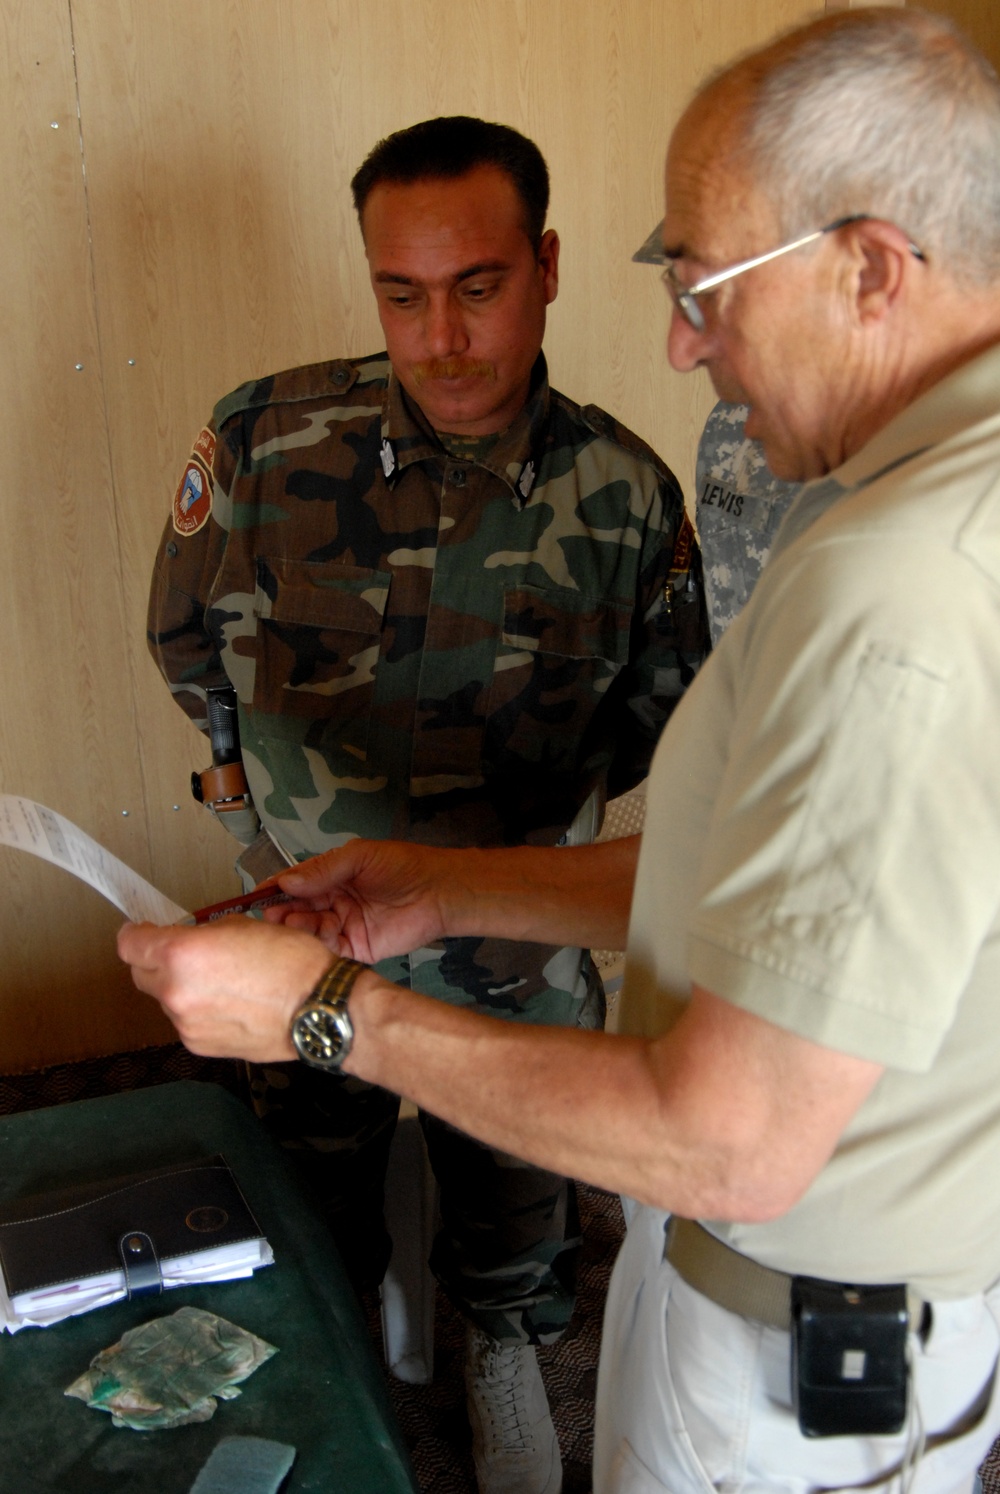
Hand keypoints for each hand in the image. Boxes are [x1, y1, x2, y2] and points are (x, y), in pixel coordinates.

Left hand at [117, 918, 331, 1060]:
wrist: (318, 1008)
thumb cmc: (292, 965)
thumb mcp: (245, 926)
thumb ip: (207, 934)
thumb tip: (195, 939)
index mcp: (182, 954)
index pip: (130, 944)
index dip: (136, 934)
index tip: (142, 932)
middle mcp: (176, 991)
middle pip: (140, 974)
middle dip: (156, 961)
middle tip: (185, 954)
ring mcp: (186, 1023)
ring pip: (166, 1000)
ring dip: (181, 988)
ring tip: (222, 982)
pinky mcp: (199, 1045)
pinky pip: (187, 1022)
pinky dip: (199, 1011)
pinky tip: (230, 1004)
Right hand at [265, 839, 452, 961]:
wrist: (440, 892)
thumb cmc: (404, 866)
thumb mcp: (360, 856)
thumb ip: (324, 868)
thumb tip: (288, 881)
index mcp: (329, 877)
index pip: (294, 884)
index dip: (274, 890)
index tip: (255, 897)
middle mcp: (332, 902)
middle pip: (296, 910)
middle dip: (281, 913)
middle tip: (271, 917)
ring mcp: (342, 926)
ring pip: (309, 931)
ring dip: (298, 930)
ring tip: (292, 925)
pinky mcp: (356, 949)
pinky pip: (329, 950)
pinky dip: (318, 947)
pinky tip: (314, 940)